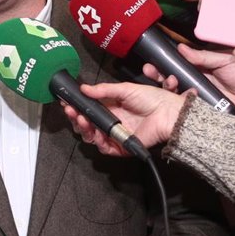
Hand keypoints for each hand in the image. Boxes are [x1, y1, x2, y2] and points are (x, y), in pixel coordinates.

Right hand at [60, 81, 184, 156]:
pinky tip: (93, 131)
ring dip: (83, 127)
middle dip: (76, 117)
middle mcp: (112, 121)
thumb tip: (84, 88)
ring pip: (92, 136)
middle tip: (70, 109)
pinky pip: (104, 147)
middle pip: (87, 124)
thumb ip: (103, 90)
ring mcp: (116, 134)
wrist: (167, 113)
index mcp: (112, 107)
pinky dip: (96, 140)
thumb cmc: (152, 100)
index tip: (67, 101)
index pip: (89, 109)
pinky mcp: (121, 146)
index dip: (77, 106)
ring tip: (80, 118)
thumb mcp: (125, 89)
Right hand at [147, 42, 234, 120]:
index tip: (151, 64)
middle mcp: (199, 84)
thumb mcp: (226, 60)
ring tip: (166, 81)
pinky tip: (173, 96)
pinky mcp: (205, 111)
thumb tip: (181, 49)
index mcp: (203, 70)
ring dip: (168, 88)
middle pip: (173, 81)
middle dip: (159, 76)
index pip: (178, 67)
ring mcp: (201, 98)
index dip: (164, 65)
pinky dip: (179, 103)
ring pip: (177, 95)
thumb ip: (204, 56)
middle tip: (149, 72)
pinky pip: (188, 108)